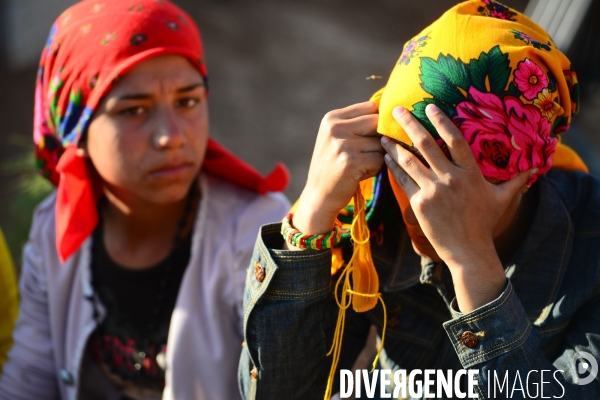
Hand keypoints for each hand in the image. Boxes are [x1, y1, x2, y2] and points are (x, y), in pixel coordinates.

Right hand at [290, 102, 383, 244]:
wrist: (319, 196)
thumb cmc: (333, 166)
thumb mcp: (337, 138)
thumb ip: (358, 123)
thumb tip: (393, 112)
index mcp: (331, 118)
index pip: (371, 107)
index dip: (377, 123)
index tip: (369, 137)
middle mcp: (335, 128)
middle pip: (377, 122)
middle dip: (379, 138)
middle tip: (366, 152)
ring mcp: (342, 144)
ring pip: (381, 143)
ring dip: (377, 155)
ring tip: (360, 165)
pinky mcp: (351, 162)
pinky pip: (380, 159)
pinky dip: (375, 168)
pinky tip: (360, 174)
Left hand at [381, 104, 534, 310]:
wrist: (468, 251)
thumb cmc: (484, 224)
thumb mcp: (502, 199)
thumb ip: (516, 180)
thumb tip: (537, 167)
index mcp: (471, 173)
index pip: (455, 140)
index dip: (442, 121)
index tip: (429, 107)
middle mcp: (451, 179)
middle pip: (426, 145)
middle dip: (409, 125)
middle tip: (396, 110)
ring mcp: (434, 191)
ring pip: (409, 161)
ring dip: (394, 146)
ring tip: (383, 136)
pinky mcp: (420, 204)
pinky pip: (404, 181)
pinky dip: (394, 167)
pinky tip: (387, 158)